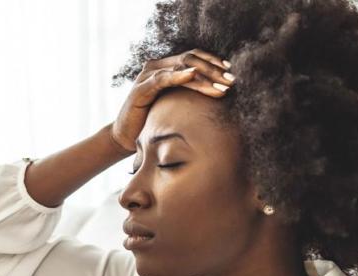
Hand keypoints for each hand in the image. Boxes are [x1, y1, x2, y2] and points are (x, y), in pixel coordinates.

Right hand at [109, 48, 234, 153]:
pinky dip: (179, 76)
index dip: (213, 61)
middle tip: (231, 81)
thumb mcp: (175, 106)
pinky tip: (193, 76)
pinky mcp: (141, 88)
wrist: (125, 138)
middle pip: (190, 59)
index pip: (193, 57)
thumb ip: (190, 95)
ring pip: (180, 67)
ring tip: (221, 86)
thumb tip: (221, 95)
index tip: (231, 71)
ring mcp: (147, 76)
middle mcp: (155, 67)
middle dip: (213, 70)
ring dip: (204, 76)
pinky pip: (162, 79)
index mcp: (165, 67)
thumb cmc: (152, 123)